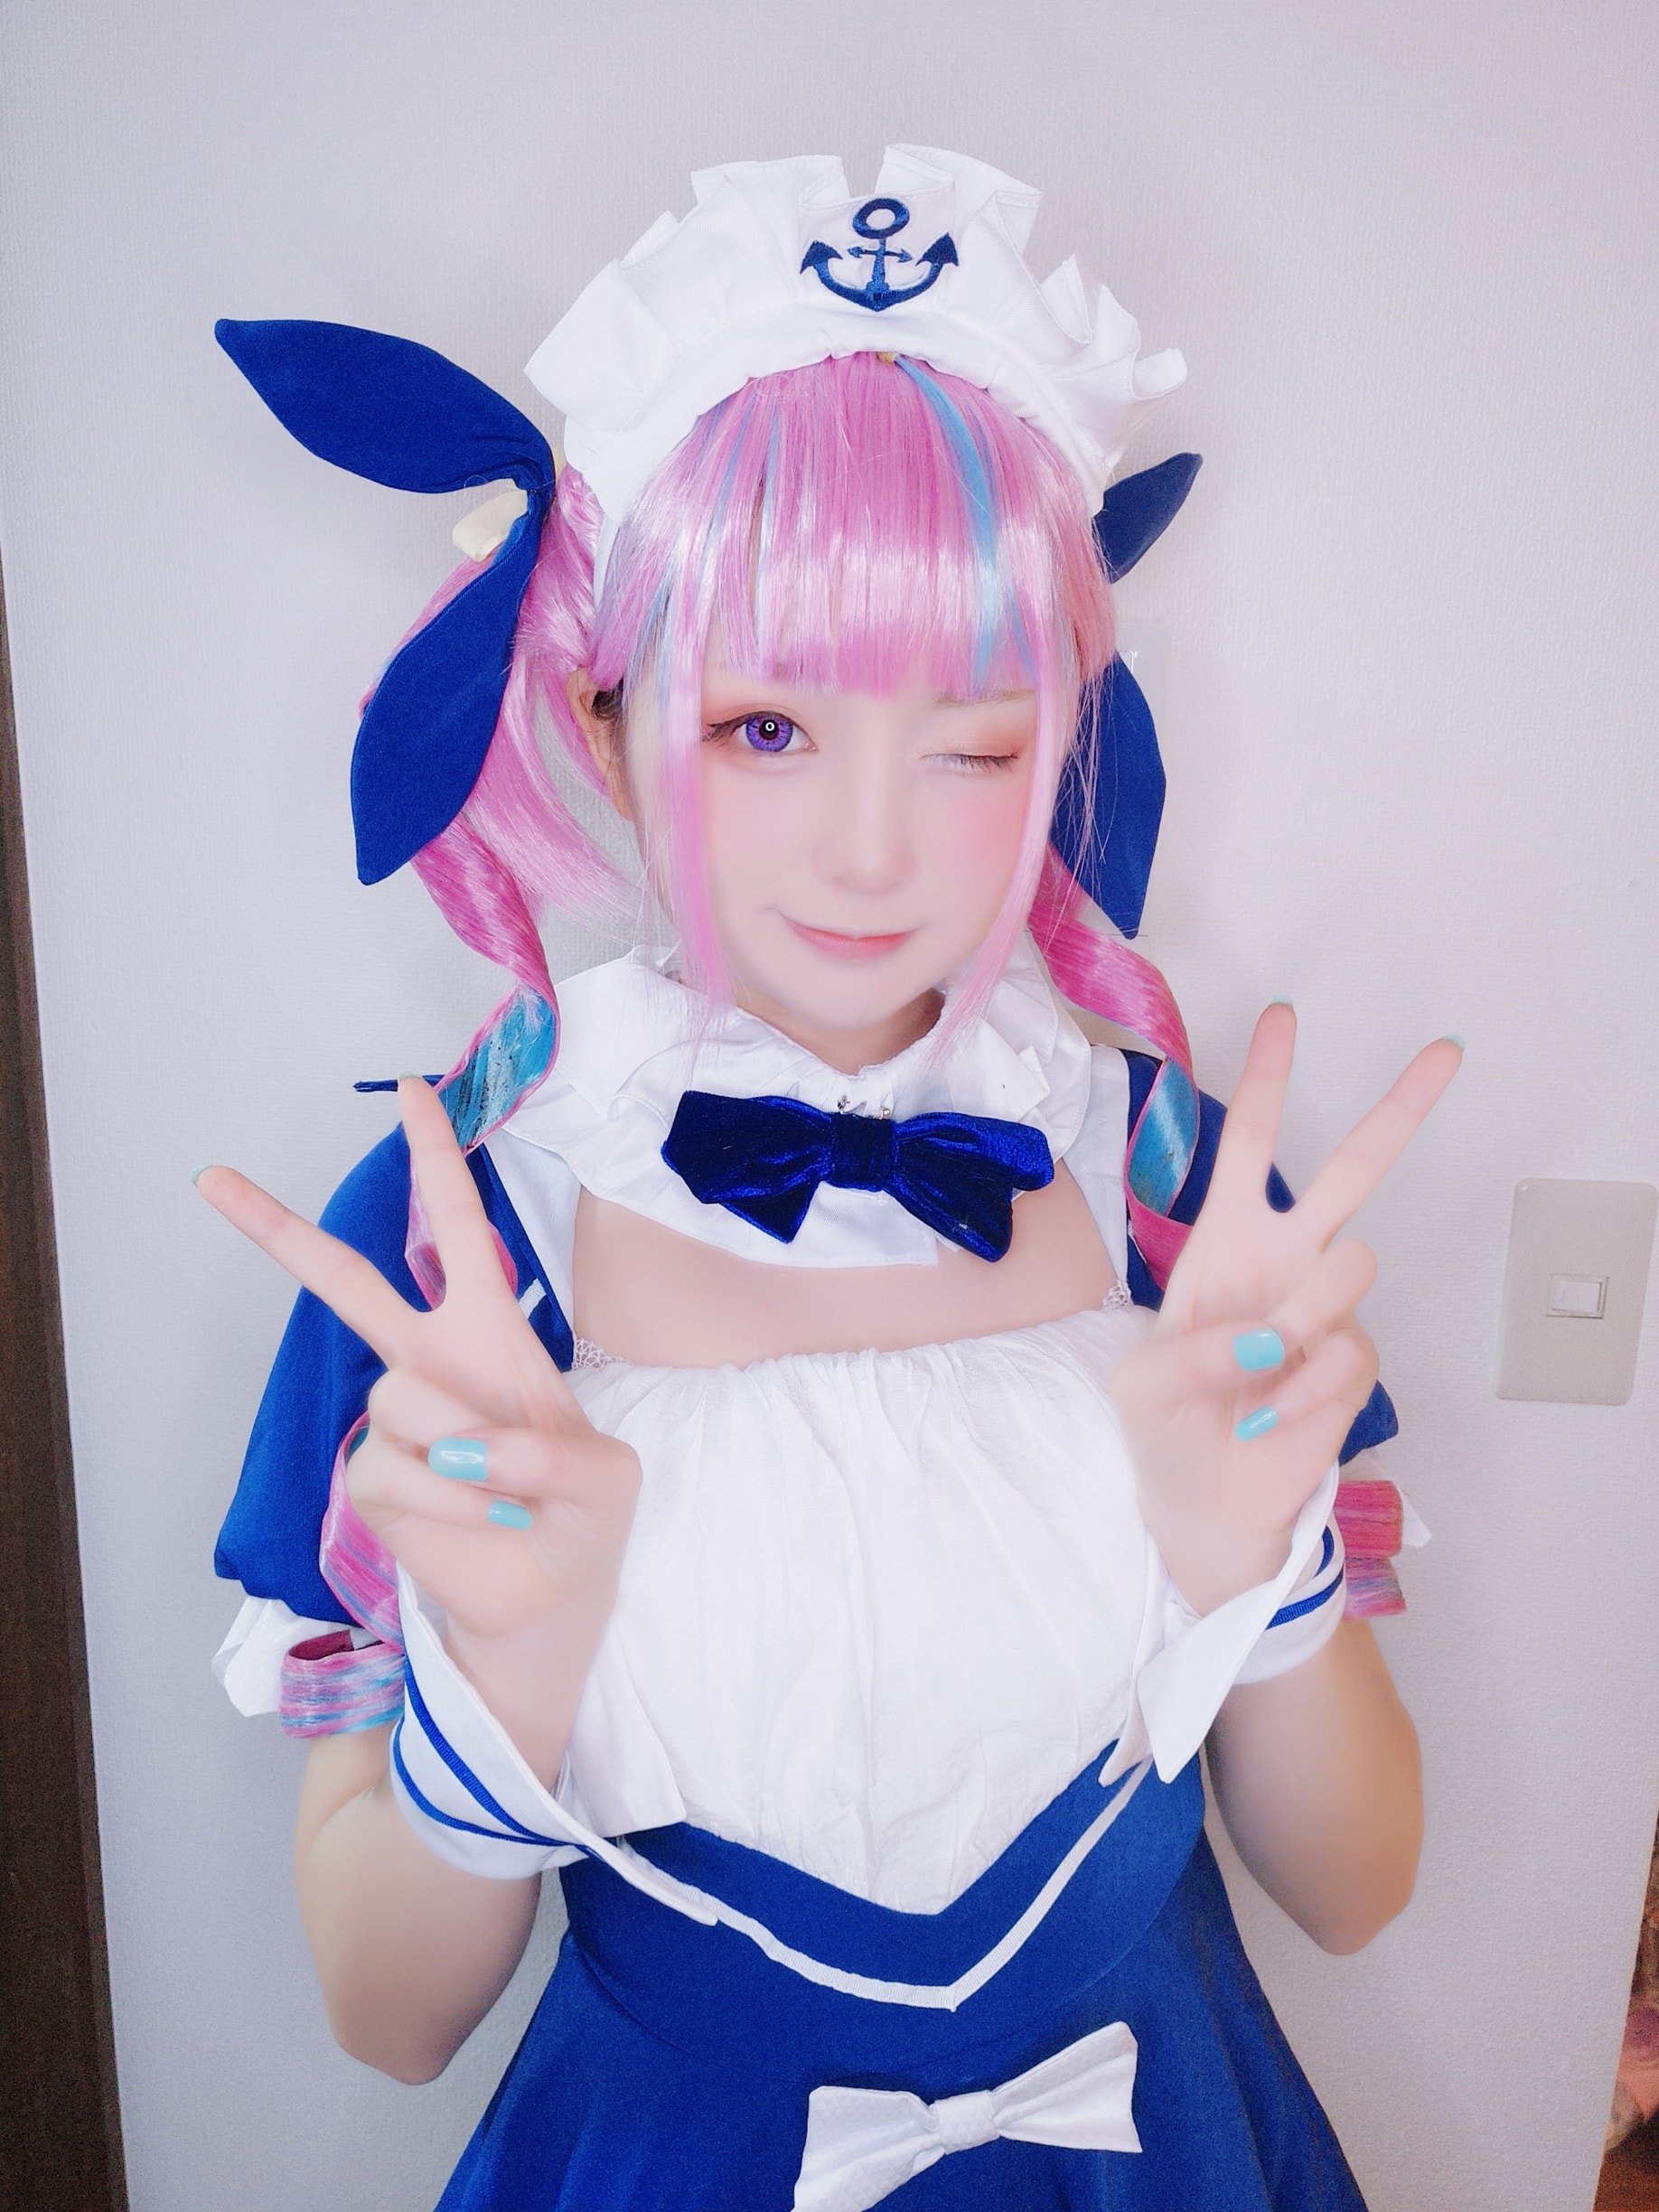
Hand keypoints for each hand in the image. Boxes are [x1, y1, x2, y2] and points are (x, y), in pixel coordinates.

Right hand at [196, 1078, 640, 1647]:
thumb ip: (558, 1457)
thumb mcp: (610, 1477)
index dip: (435, 1157)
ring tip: (509, 1491)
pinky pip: (394, 1468)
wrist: (553, 1592)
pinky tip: (481, 1515)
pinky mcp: (371, 1480)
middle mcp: (430, 1359)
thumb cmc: (582, 1514)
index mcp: (490, 1327)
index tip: (409, 1089)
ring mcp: (396, 1419)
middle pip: (345, 1280)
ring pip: (401, 1401)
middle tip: (211, 1177)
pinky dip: (449, 1497)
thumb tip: (470, 1447)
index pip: (459, 1224)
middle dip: (277, 1228)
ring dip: (467, 1454)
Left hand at [1109, 1007, 1460, 1612]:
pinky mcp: (1353, 1362)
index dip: (1270, 1082)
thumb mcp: (1141, 1381)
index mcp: (1225, 1241)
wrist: (1200, 1496)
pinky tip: (1271, 1416)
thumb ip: (1194, 1353)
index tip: (1285, 1015)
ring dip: (1301, 1317)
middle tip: (1445, 1051)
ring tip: (1258, 1370)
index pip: (1250, 1147)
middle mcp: (1285, 1259)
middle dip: (1400, 1108)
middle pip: (1354, 1168)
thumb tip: (1272, 1340)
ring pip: (1349, 1266)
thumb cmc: (1163, 1422)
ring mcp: (1325, 1308)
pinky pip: (1346, 1353)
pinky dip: (1302, 1390)